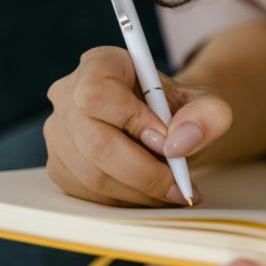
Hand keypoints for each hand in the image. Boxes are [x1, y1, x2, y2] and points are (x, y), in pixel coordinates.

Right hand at [44, 46, 231, 206]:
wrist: (168, 129)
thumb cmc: (180, 111)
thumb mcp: (206, 104)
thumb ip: (206, 114)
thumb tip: (181, 142)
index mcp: (100, 64)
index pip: (99, 94)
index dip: (133, 121)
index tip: (167, 139)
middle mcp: (68, 95)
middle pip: (94, 143)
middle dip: (144, 172)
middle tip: (180, 186)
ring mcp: (58, 133)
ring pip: (92, 176)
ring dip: (139, 192)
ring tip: (173, 192)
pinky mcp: (59, 166)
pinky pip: (88, 194)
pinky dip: (126, 201)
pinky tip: (151, 194)